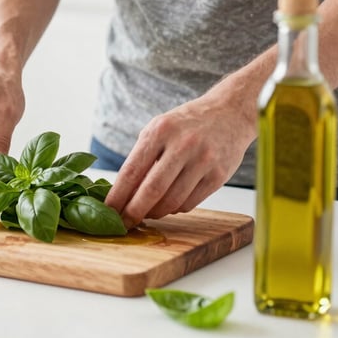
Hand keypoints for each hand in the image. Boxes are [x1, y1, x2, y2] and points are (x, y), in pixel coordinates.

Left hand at [104, 92, 255, 227]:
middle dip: (133, 212)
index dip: (117, 196)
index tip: (108, 211)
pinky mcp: (219, 176)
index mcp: (160, 130)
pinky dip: (175, 209)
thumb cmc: (186, 124)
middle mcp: (182, 145)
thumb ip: (142, 157)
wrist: (229, 113)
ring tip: (147, 213)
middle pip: (151, 190)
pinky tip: (169, 204)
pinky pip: (190, 203)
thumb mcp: (159, 129)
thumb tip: (122, 194)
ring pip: (171, 202)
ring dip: (155, 213)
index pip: (132, 171)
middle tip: (124, 224)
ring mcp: (203, 161)